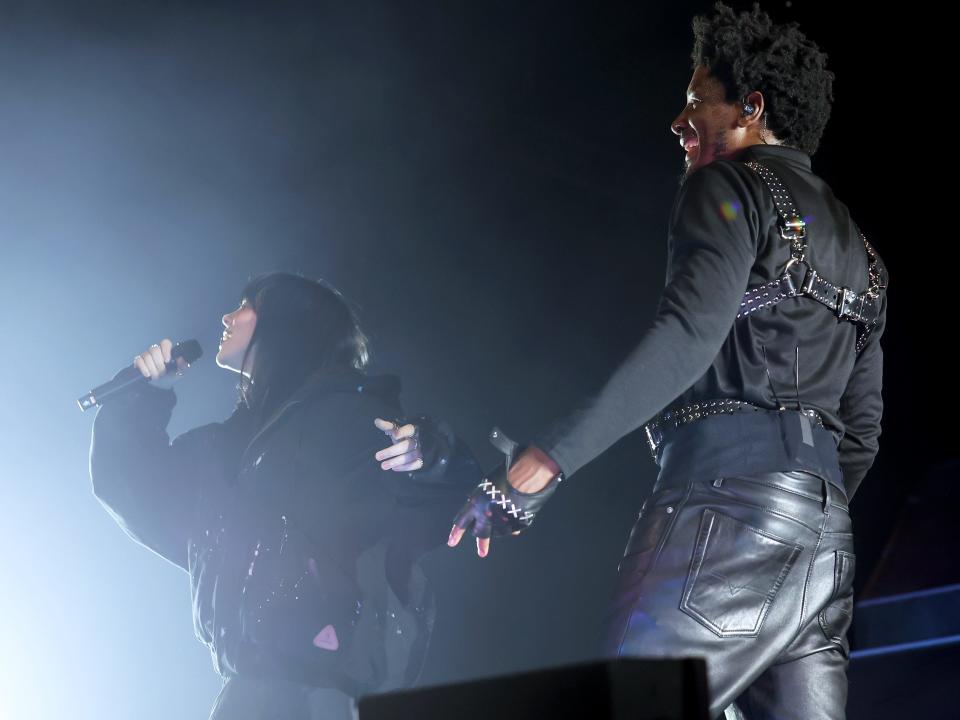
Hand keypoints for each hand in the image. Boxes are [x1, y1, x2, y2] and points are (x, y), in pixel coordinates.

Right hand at [133, 339, 186, 389]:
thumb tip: (181, 358)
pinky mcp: (139, 361)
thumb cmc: (171, 376)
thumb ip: (183, 365)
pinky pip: (138, 360)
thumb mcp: (180, 373)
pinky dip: (144, 368)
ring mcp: (146, 355)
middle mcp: (156, 351)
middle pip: (154, 349)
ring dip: (152, 368)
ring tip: (156, 375)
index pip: (165, 343)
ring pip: (147, 356)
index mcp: (166, 351)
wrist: (161, 386)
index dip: (165, 350)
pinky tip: (148, 374)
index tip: (167, 360)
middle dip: (158, 363)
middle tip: (162, 372)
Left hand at [373, 418, 424, 471]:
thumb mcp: (396, 429)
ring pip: (409, 456)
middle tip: (377, 457)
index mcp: (412, 430)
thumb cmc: (403, 436)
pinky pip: (415, 465)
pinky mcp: (421, 460)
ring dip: (396, 461)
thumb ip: (387, 426)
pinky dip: (405, 467)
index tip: (394, 435)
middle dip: (391, 451)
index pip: (409, 430)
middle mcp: (416, 440)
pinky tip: (394, 468)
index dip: (402, 432)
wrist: (417, 444)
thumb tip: (376, 421)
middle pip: (406, 446)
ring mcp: (420, 451)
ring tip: (383, 466)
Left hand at [448, 441, 562, 557]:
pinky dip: (512, 527)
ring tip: (507, 522)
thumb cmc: (504, 477)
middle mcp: (485, 516)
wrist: (524, 480)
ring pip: (496, 533)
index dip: (455, 533)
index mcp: (475, 505)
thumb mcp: (485, 486)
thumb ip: (480, 500)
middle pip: (479, 533)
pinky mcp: (512, 526)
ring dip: (499, 530)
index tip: (451, 543)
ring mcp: (499, 523)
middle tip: (481, 553)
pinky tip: (516, 522)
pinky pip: (511, 530)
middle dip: (481, 543)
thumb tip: (478, 507)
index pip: (461, 522)